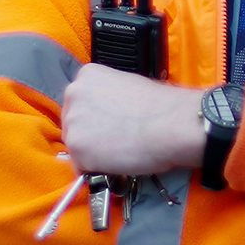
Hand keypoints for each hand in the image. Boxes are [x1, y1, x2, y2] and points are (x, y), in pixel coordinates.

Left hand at [60, 63, 205, 175]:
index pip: (79, 103)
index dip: (94, 119)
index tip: (107, 126)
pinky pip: (81, 165)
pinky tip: (117, 161)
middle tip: (114, 141)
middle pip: (72, 123)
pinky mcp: (77, 148)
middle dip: (90, 135)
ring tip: (119, 151)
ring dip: (92, 153)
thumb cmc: (161, 106)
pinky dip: (96, 169)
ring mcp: (72, 121)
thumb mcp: (127, 88)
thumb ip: (108, 99)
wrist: (172, 124)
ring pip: (75, 145)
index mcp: (87, 76)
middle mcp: (73, 94)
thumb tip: (106, 117)